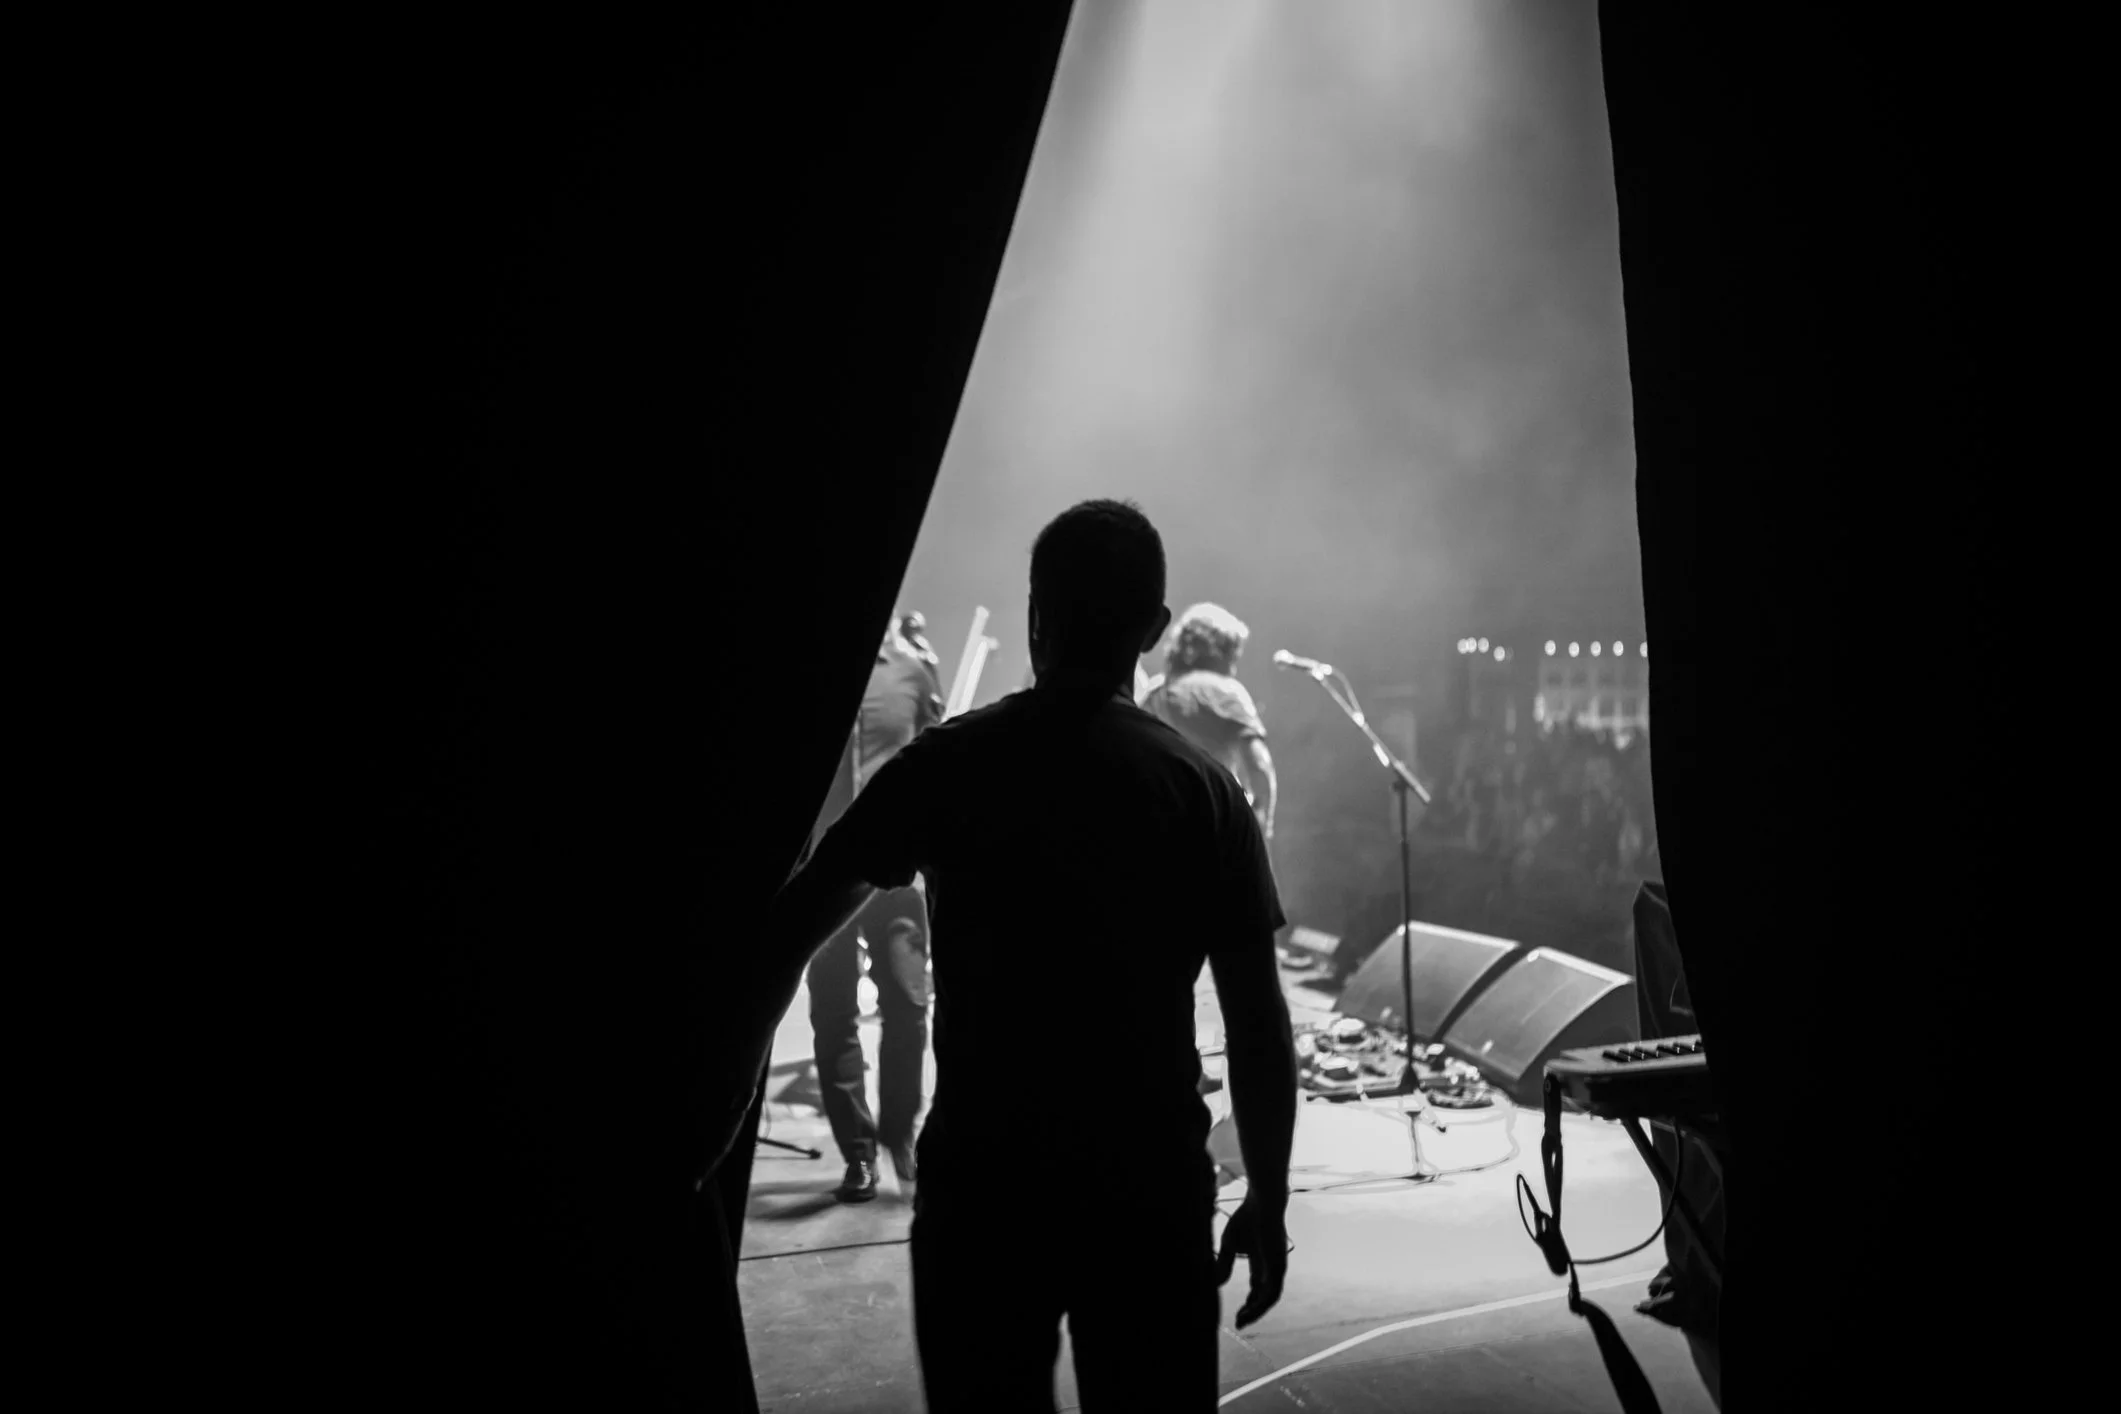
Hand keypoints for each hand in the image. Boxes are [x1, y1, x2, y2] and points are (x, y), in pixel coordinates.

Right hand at [1215, 1192, 1289, 1328]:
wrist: (1262, 1203)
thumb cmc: (1247, 1217)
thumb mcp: (1230, 1244)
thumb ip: (1224, 1264)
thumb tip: (1216, 1284)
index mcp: (1262, 1261)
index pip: (1257, 1288)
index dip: (1247, 1302)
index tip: (1236, 1315)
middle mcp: (1272, 1268)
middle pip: (1263, 1296)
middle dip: (1251, 1311)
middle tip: (1238, 1323)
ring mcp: (1277, 1268)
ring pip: (1269, 1298)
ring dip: (1256, 1312)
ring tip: (1242, 1321)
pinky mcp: (1278, 1268)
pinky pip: (1271, 1294)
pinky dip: (1260, 1305)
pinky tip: (1248, 1312)